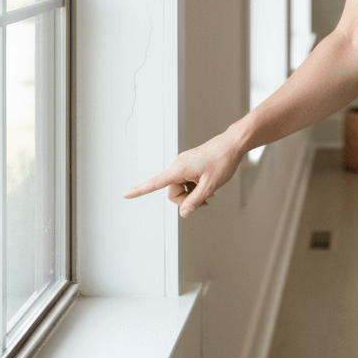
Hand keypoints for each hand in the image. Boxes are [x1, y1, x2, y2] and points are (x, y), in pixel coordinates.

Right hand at [123, 129, 245, 217]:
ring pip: (181, 188)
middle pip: (173, 192)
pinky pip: (187, 181)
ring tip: (210, 192)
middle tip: (205, 201)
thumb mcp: (210, 185)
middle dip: (186, 200)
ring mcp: (185, 164)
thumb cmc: (222, 161)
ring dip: (193, 194)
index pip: (155, 183)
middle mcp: (179, 165)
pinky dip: (196, 187)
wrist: (233, 144)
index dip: (139, 190)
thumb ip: (195, 201)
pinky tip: (209, 187)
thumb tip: (183, 213)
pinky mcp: (191, 164)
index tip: (125, 195)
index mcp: (179, 169)